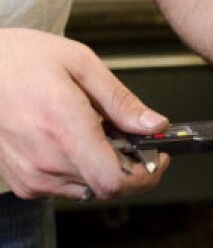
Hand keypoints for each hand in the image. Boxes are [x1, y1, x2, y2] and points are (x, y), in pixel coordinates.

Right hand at [0, 29, 169, 199]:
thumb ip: (121, 101)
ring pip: (89, 188)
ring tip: (96, 131)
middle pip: (107, 186)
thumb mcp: (82, 64)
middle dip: (129, 163)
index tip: (156, 156)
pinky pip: (66, 187)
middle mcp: (45, 159)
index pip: (113, 181)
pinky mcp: (23, 182)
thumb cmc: (24, 59)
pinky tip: (73, 139)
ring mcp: (31, 175)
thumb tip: (154, 125)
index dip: (145, 174)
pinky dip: (80, 168)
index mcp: (64, 128)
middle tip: (129, 134)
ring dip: (104, 166)